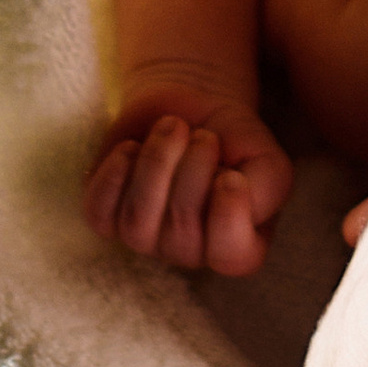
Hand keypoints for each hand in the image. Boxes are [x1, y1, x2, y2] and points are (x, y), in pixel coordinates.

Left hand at [85, 92, 293, 276]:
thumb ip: (268, 186)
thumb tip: (231, 192)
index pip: (232, 257)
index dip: (230, 215)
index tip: (230, 172)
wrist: (191, 109)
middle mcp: (189, 252)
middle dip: (192, 170)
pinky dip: (114, 172)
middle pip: (181, 232)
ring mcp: (145, 239)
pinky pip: (99, 211)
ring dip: (156, 162)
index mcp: (236, 247)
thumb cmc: (233, 140)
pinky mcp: (107, 217)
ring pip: (137, 222)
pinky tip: (132, 147)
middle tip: (203, 136)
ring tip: (172, 127)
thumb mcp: (267, 159)